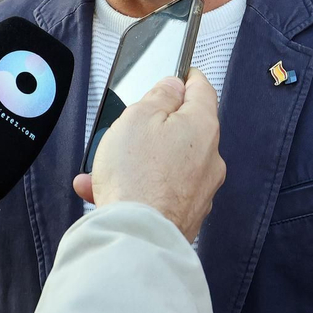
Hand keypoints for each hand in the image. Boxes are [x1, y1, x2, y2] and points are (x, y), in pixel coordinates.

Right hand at [73, 68, 225, 242]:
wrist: (136, 237)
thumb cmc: (137, 177)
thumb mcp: (137, 117)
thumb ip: (158, 96)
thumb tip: (173, 87)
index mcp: (203, 127)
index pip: (202, 90)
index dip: (186, 78)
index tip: (177, 75)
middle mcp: (210, 159)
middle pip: (183, 129)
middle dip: (153, 127)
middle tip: (126, 128)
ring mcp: (200, 190)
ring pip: (167, 163)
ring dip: (137, 161)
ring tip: (102, 168)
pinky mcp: (186, 214)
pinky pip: (159, 190)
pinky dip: (137, 187)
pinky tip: (103, 192)